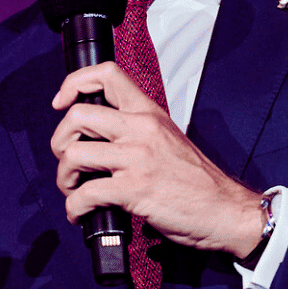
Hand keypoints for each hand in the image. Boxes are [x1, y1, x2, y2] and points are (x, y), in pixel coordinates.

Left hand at [50, 62, 264, 258]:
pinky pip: (86, 194)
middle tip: (67, 160)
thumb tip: (99, 138)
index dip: (75, 83)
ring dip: (64, 177)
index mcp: (149, 114)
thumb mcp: (169, 139)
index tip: (62, 102)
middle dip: (60, 140)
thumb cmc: (198, 181)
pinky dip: (74, 207)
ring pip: (74, 154)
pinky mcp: (134, 189)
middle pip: (77, 115)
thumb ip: (138, 131)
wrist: (226, 210)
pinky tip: (81, 213)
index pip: (107, 74)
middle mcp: (141, 129)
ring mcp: (137, 158)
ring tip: (74, 190)